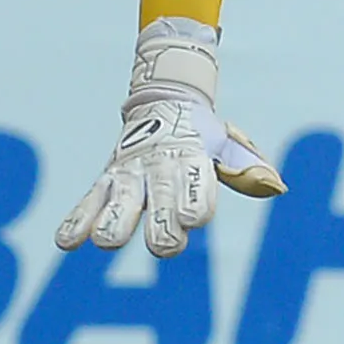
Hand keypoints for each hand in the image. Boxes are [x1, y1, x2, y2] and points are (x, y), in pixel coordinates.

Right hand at [54, 18, 284, 257]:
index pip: (196, 194)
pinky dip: (78, 220)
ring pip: (119, 204)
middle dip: (162, 229)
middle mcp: (158, 169)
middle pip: (159, 205)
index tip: (192, 218)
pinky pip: (88, 202)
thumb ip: (247, 166)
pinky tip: (67, 241)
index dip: (195, 208)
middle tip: (167, 243)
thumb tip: (276, 186)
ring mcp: (129, 175)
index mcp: (191, 161)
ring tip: (108, 239)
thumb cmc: (202, 133)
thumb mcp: (227, 143)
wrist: (164, 100)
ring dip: (114, 224)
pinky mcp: (106, 181)